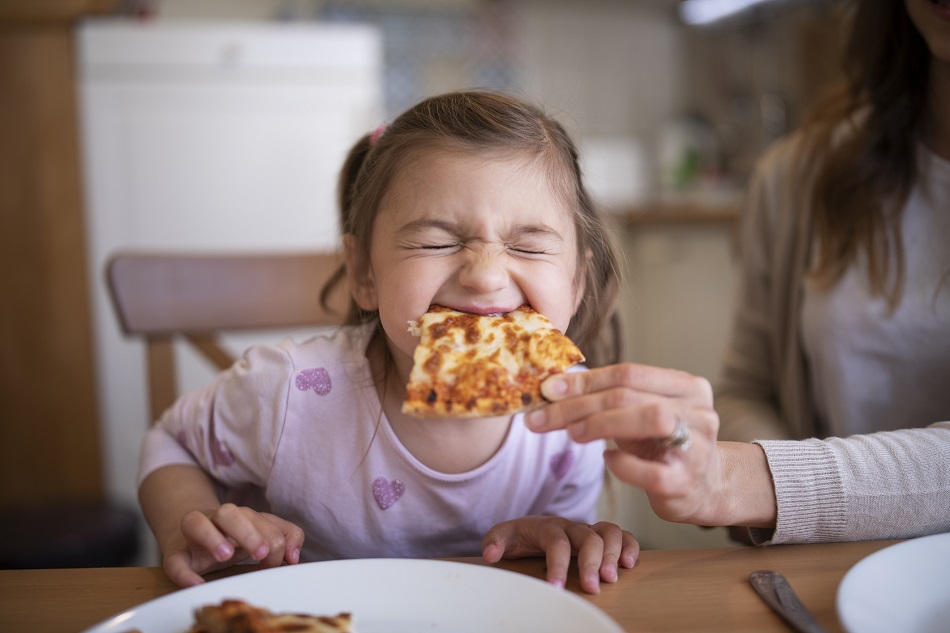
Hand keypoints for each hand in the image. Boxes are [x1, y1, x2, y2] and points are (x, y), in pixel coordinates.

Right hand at [162, 503, 304, 586]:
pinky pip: (174, 560)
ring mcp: (192, 535)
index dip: (272, 536)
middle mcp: (215, 520)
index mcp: (239, 516)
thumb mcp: (260, 533)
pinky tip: (197, 583)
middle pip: (229, 512)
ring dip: (212, 538)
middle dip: (247, 531)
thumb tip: (294, 557)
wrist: (188, 535)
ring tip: (227, 556)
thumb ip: (284, 536)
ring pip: (196, 522)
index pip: (258, 517)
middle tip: (261, 554)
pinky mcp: (175, 554)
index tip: (281, 559)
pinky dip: (183, 573)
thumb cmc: (231, 536)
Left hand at [481, 516, 638, 593]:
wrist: (531, 526)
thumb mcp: (502, 536)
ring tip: (611, 578)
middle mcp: (571, 525)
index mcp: (547, 526)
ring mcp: (587, 529)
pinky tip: (628, 564)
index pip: (556, 542)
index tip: (556, 587)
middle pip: (588, 536)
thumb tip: (490, 554)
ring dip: (613, 554)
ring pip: (609, 532)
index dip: (558, 564)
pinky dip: (629, 546)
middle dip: (591, 562)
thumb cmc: (520, 536)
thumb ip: (495, 542)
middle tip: (592, 588)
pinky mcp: (600, 536)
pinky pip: (621, 535)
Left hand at [524, 364, 732, 526]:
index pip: (628, 373)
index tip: (547, 389)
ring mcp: (696, 446)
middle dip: (579, 405)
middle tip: (541, 418)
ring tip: (572, 433)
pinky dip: (622, 465)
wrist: (708, 488)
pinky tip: (607, 461)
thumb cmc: (662, 445)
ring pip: (649, 420)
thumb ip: (609, 398)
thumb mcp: (641, 415)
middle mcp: (696, 410)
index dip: (584, 380)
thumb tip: (552, 389)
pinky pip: (651, 471)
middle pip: (629, 395)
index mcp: (686, 385)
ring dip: (601, 424)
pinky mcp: (687, 482)